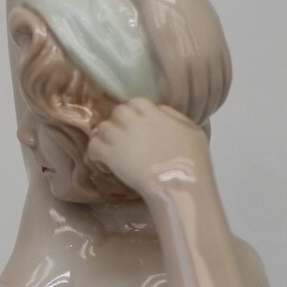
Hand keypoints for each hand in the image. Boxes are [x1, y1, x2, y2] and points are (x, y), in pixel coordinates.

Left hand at [87, 99, 211, 200]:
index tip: (139, 125)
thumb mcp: (193, 130)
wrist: (179, 184)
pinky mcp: (109, 155)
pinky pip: (93, 146)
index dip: (136, 113)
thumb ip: (173, 116)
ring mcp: (119, 137)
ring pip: (103, 127)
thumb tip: (160, 111)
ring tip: (113, 151)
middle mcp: (133, 120)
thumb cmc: (192, 161)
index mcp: (153, 112)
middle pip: (118, 112)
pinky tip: (103, 163)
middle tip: (125, 139)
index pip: (137, 102)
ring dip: (106, 138)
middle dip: (120, 123)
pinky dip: (96, 153)